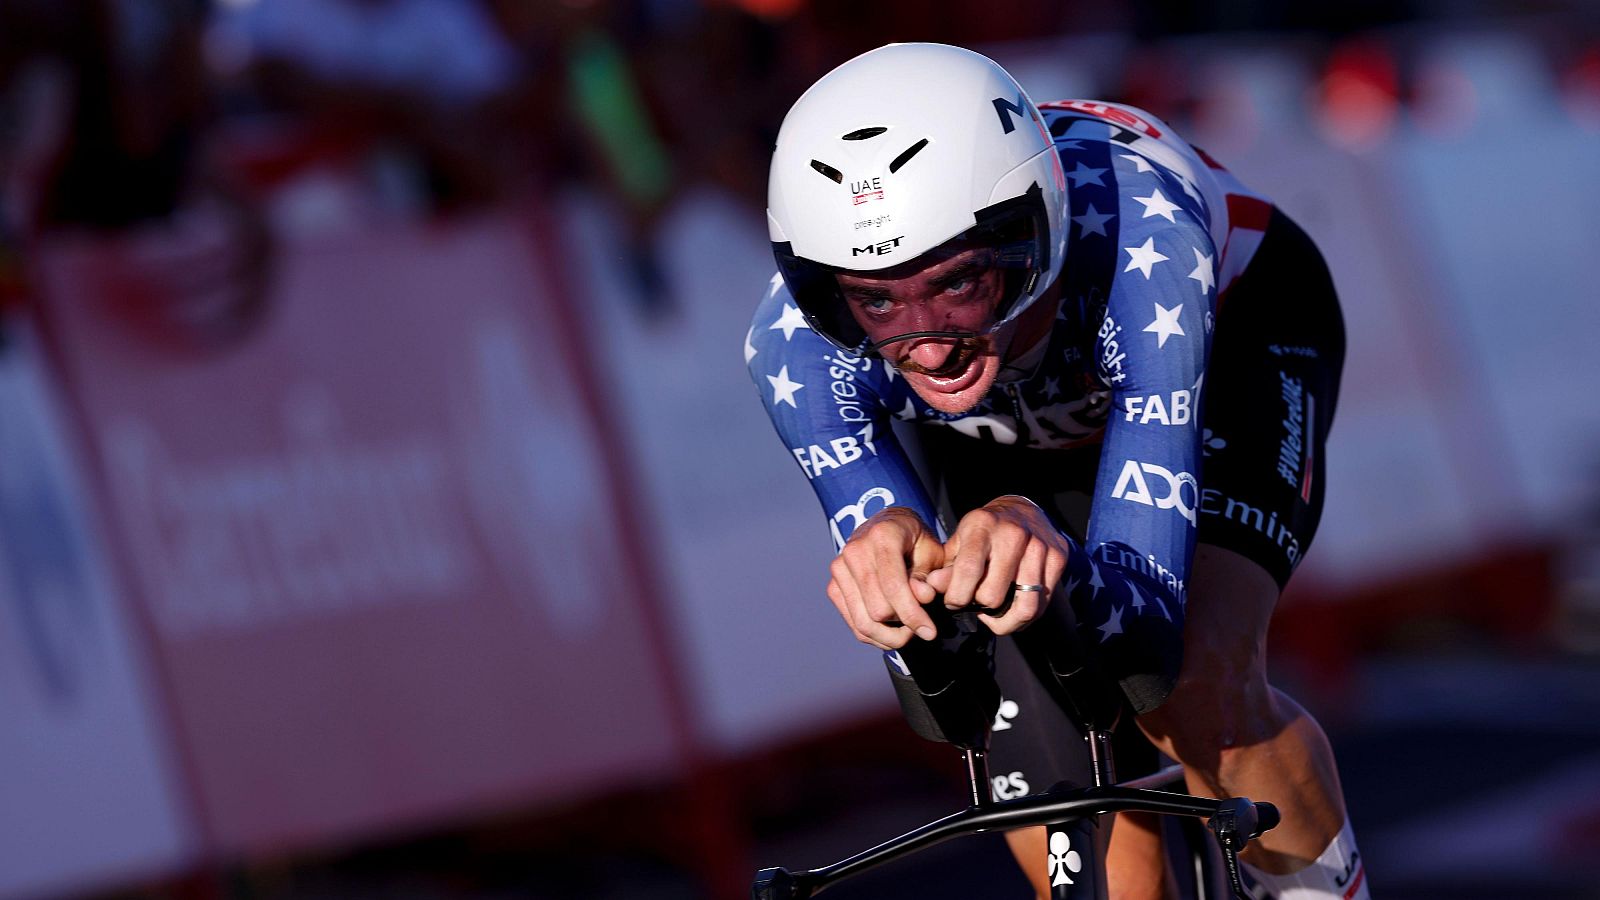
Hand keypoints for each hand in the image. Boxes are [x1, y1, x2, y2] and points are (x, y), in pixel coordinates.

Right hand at [827, 507, 944, 649]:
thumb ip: (930, 577)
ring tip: (907, 631)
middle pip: (878, 609)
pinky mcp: (833, 586)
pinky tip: (891, 630)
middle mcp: (855, 550)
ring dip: (889, 635)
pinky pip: (853, 625)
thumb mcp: (933, 554)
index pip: (893, 586)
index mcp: (882, 535)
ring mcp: (840, 569)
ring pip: (863, 623)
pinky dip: (875, 636)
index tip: (930, 632)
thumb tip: (922, 598)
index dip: (913, 614)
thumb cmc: (914, 542)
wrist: (888, 529)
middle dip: (904, 624)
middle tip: (920, 622)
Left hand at [925, 495, 1068, 634]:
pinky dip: (1024, 617)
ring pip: (1024, 606)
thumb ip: (946, 567)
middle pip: (994, 595)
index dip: (956, 597)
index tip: (953, 602)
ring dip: (1005, 620)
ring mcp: (1039, 545)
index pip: (968, 571)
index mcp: (982, 525)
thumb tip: (931, 588)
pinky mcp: (1058, 557)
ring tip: (992, 615)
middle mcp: (1013, 534)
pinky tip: (1011, 608)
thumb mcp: (959, 543)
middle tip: (974, 603)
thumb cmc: (983, 532)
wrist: (1021, 511)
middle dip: (979, 607)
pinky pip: (1042, 604)